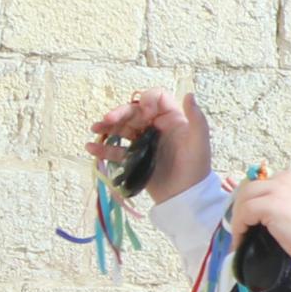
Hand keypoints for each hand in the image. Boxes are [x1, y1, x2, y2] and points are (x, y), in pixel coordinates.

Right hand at [90, 89, 209, 201]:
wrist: (185, 196)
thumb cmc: (195, 167)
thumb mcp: (199, 142)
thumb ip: (196, 119)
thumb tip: (190, 94)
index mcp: (172, 119)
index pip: (156, 99)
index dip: (147, 100)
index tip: (144, 112)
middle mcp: (156, 127)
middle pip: (134, 112)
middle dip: (120, 113)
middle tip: (107, 119)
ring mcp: (143, 141)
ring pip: (122, 128)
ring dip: (107, 127)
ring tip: (95, 129)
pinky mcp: (134, 157)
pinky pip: (116, 149)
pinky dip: (103, 147)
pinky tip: (91, 147)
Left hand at [226, 164, 290, 254]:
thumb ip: (288, 201)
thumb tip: (265, 212)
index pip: (265, 183)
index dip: (253, 200)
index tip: (250, 217)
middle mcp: (286, 177)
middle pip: (250, 187)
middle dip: (242, 207)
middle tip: (241, 227)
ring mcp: (278, 189)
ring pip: (244, 198)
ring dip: (238, 218)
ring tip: (240, 235)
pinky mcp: (270, 204)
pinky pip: (245, 212)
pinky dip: (240, 227)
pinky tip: (242, 240)